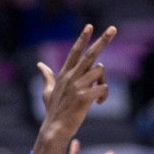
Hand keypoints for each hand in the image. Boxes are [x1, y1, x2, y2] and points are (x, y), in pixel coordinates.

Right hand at [34, 24, 115, 153]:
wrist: (55, 128)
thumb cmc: (53, 110)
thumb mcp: (48, 91)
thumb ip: (47, 76)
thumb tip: (40, 65)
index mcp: (65, 74)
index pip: (75, 51)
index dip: (83, 38)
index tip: (90, 26)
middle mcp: (71, 76)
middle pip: (90, 54)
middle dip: (102, 40)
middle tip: (114, 29)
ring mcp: (77, 86)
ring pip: (100, 72)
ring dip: (104, 83)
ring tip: (99, 97)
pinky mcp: (84, 97)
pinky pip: (103, 88)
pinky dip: (104, 95)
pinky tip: (99, 103)